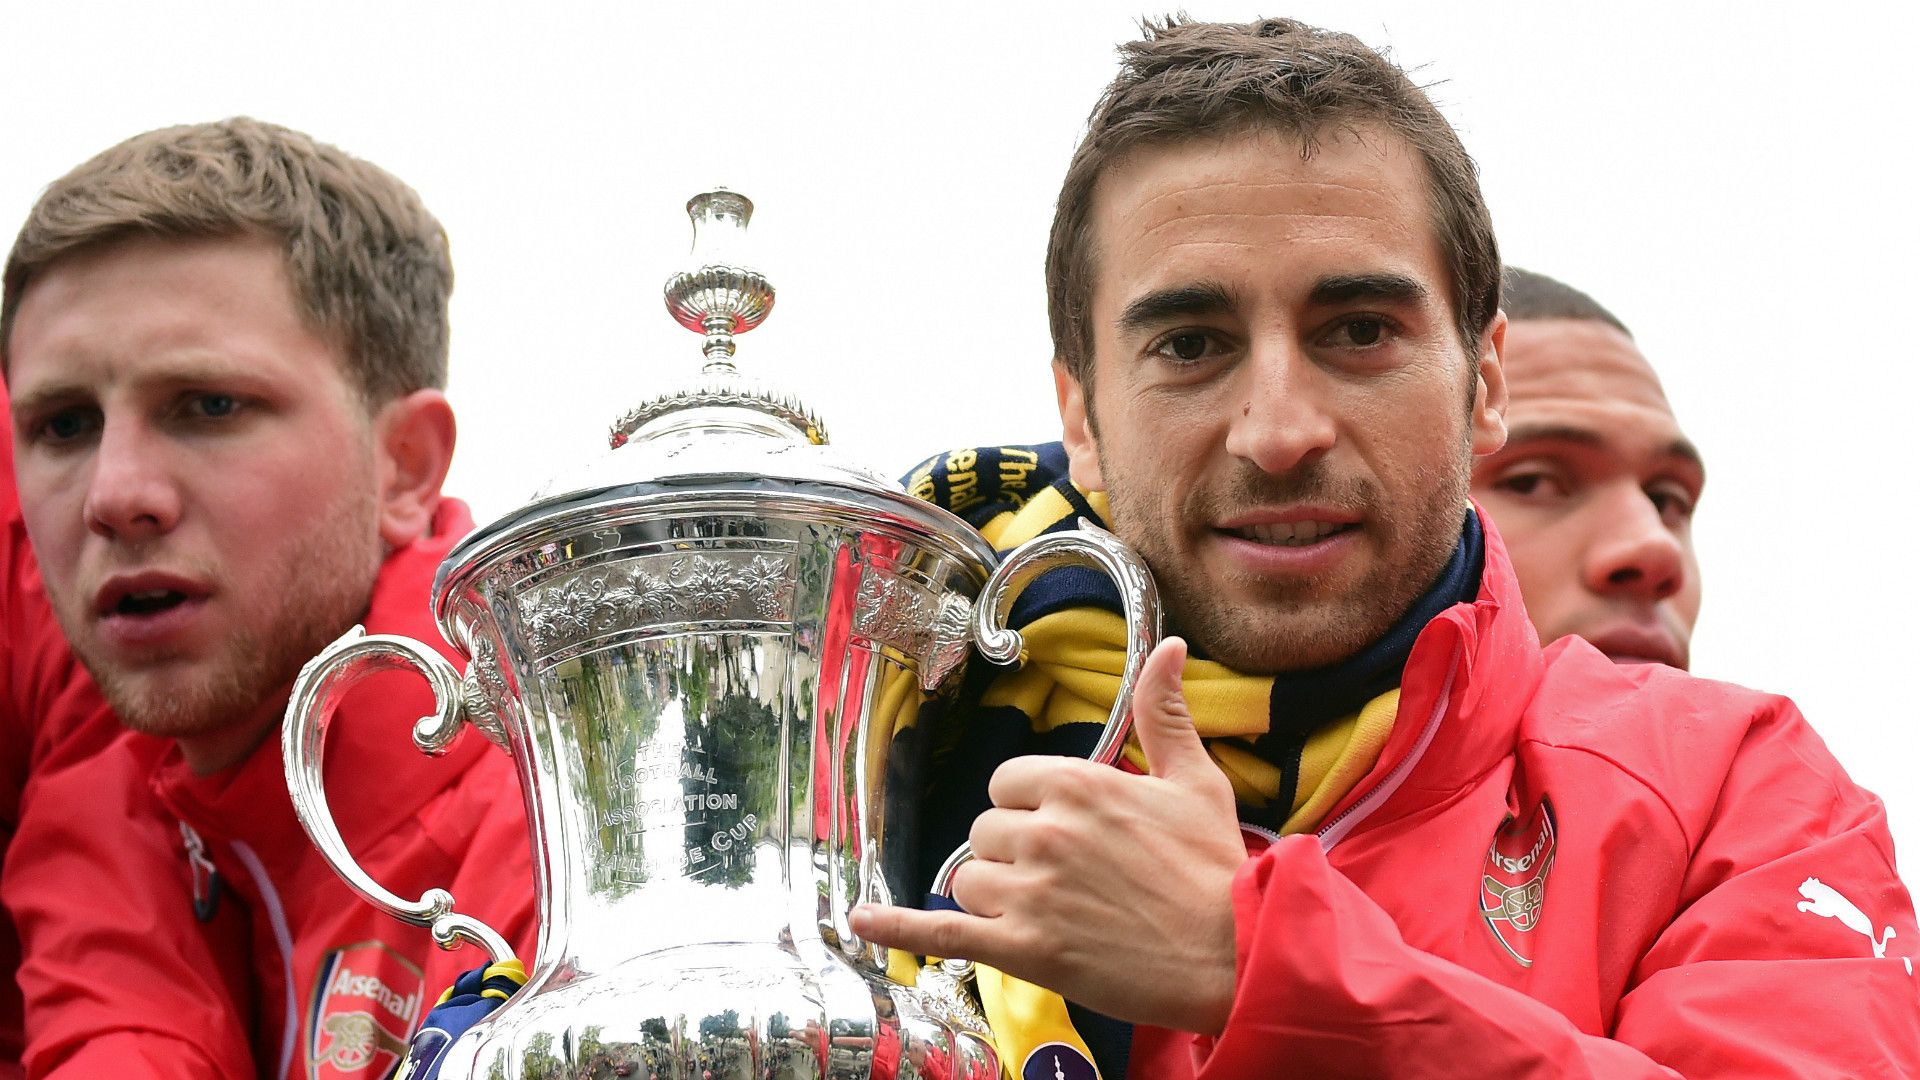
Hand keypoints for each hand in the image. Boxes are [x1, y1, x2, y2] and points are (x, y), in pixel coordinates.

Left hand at [851, 637, 1246, 1032]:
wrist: (1235, 954)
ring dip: (996, 897)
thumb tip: (1167, 647)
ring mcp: (1030, 891)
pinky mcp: (1024, 948)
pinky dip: (898, 929)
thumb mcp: (1195, 779)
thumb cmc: (1216, 869)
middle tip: (1066, 879)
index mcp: (1076, 783)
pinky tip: (862, 922)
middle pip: (985, 832)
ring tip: (1052, 911)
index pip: (1006, 783)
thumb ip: (1164, 712)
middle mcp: (1044, 831)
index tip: (1060, 831)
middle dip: (1013, 853)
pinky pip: (943, 933)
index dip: (1028, 808)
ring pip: (970, 880)